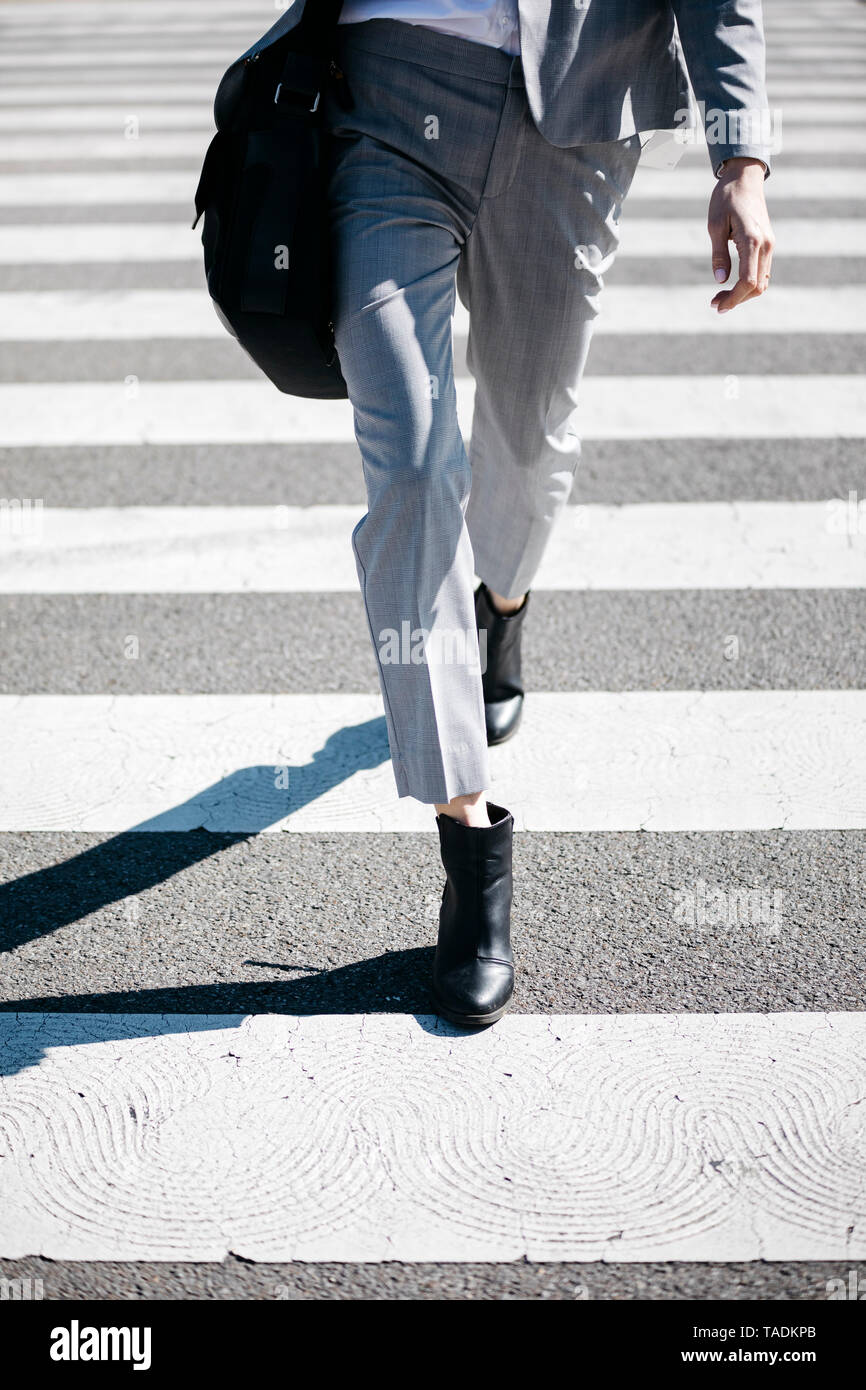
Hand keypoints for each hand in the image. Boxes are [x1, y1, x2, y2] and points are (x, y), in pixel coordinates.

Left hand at [708, 157, 774, 312]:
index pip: (747, 282)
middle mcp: (766, 245)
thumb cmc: (726, 198)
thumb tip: (720, 280)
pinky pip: (762, 272)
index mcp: (753, 240)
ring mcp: (770, 245)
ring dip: (743, 294)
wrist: (745, 178)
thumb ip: (718, 254)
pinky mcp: (768, 244)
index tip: (717, 306)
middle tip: (714, 303)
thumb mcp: (715, 225)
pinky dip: (750, 284)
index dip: (733, 299)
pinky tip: (733, 285)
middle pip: (757, 286)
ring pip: (762, 282)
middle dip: (737, 300)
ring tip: (721, 297)